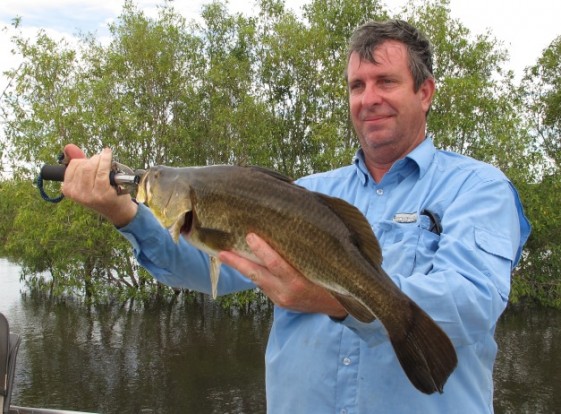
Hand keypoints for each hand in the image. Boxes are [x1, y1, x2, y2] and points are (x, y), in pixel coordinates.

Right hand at [61, 145, 137, 226]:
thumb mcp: (88, 179)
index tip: (93, 163)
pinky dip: (106, 160)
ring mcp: (88, 195)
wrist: (118, 210)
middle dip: (94, 160)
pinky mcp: (101, 193)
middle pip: (82, 166)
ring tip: (106, 162)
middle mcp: (76, 193)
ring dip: (100, 159)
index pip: (72, 165)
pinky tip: (108, 155)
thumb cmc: (103, 192)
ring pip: (91, 167)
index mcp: (68, 189)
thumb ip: (78, 163)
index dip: (85, 160)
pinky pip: (102, 171)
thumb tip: (68, 147)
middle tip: (102, 162)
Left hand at [219, 233, 347, 318]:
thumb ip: (303, 252)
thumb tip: (289, 229)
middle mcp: (286, 292)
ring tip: (226, 254)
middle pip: (257, 275)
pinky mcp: (279, 303)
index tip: (250, 236)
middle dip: (238, 262)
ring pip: (257, 280)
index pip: (275, 263)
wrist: (339, 307)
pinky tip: (246, 264)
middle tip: (222, 251)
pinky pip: (264, 285)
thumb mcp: (321, 266)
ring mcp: (281, 299)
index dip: (261, 250)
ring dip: (242, 267)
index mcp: (298, 282)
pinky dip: (255, 274)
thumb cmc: (332, 280)